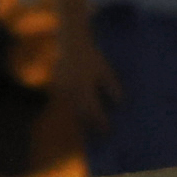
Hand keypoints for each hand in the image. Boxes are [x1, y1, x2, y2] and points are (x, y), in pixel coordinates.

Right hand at [37, 29, 116, 168]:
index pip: (93, 111)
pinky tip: (83, 112)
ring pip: (73, 109)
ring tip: (92, 126)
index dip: (101, 123)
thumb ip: (112, 87)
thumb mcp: (105, 70)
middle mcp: (71, 91)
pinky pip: (67, 102)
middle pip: (82, 114)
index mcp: (84, 87)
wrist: (71, 43)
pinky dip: (75, 108)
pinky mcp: (56, 87)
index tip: (109, 131)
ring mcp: (62, 90)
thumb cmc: (92, 57)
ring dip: (82, 119)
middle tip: (101, 134)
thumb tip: (120, 104)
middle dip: (91, 124)